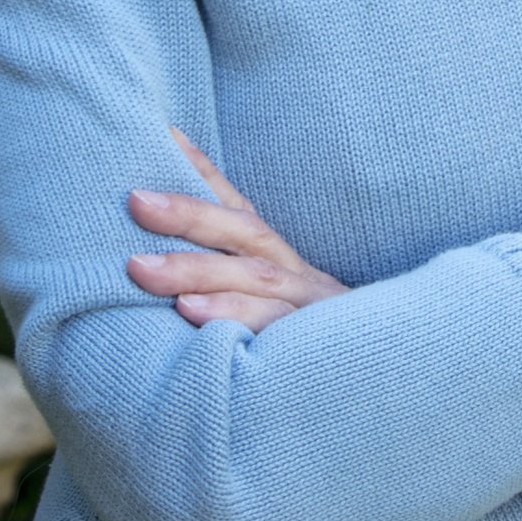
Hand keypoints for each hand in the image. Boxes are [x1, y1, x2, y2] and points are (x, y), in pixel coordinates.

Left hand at [126, 128, 348, 330]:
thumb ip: (228, 285)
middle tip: (134, 200)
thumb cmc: (310, 350)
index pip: (237, 208)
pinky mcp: (314, 348)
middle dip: (188, 213)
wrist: (387, 385)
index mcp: (280, 262)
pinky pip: (271, 329)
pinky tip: (190, 316)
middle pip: (243, 233)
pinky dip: (233, 316)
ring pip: (253, 278)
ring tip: (140, 268)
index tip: (163, 135)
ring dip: (196, 269)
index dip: (202, 172)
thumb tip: (163, 275)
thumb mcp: (272, 309)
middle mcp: (295, 276)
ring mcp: (307, 310)